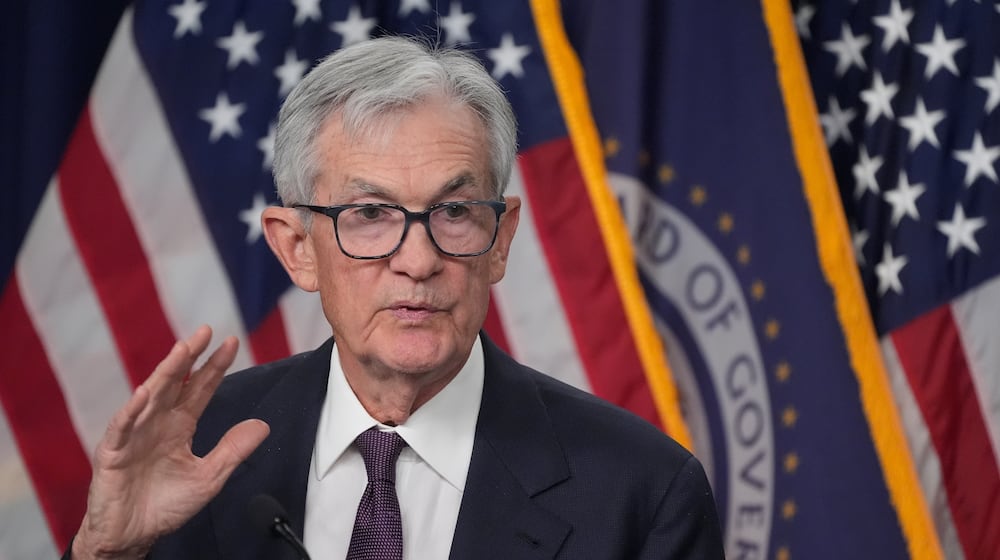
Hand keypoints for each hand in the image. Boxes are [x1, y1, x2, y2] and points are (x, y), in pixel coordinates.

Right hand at [71, 326, 269, 558]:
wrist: (132, 536)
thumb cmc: (164, 506)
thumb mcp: (209, 477)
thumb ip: (233, 450)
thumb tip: (262, 425)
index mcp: (179, 426)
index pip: (199, 389)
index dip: (214, 366)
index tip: (231, 342)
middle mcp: (157, 423)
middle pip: (175, 383)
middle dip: (189, 357)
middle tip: (205, 332)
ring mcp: (134, 435)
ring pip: (150, 397)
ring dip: (165, 373)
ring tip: (181, 351)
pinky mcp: (112, 452)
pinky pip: (122, 427)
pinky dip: (132, 410)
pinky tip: (144, 393)